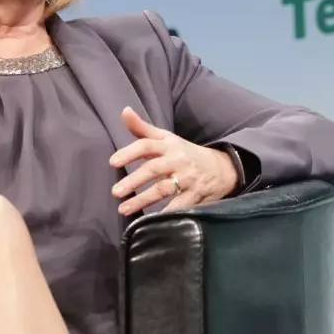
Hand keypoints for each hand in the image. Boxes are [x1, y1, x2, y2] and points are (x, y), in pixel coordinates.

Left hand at [109, 107, 238, 214]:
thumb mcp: (167, 138)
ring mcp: (187, 178)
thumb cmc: (185, 152)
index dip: (129, 152)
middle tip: (116, 192)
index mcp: (169, 145)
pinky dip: (165, 213)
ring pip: (163, 189)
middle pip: (154, 168)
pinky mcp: (195, 195)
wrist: (221, 167)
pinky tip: (150, 222)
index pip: (147, 145)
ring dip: (142, 200)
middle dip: (134, 180)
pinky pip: (178, 206)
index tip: (112, 162)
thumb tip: (124, 111)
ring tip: (123, 209)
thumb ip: (143, 128)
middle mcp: (178, 160)